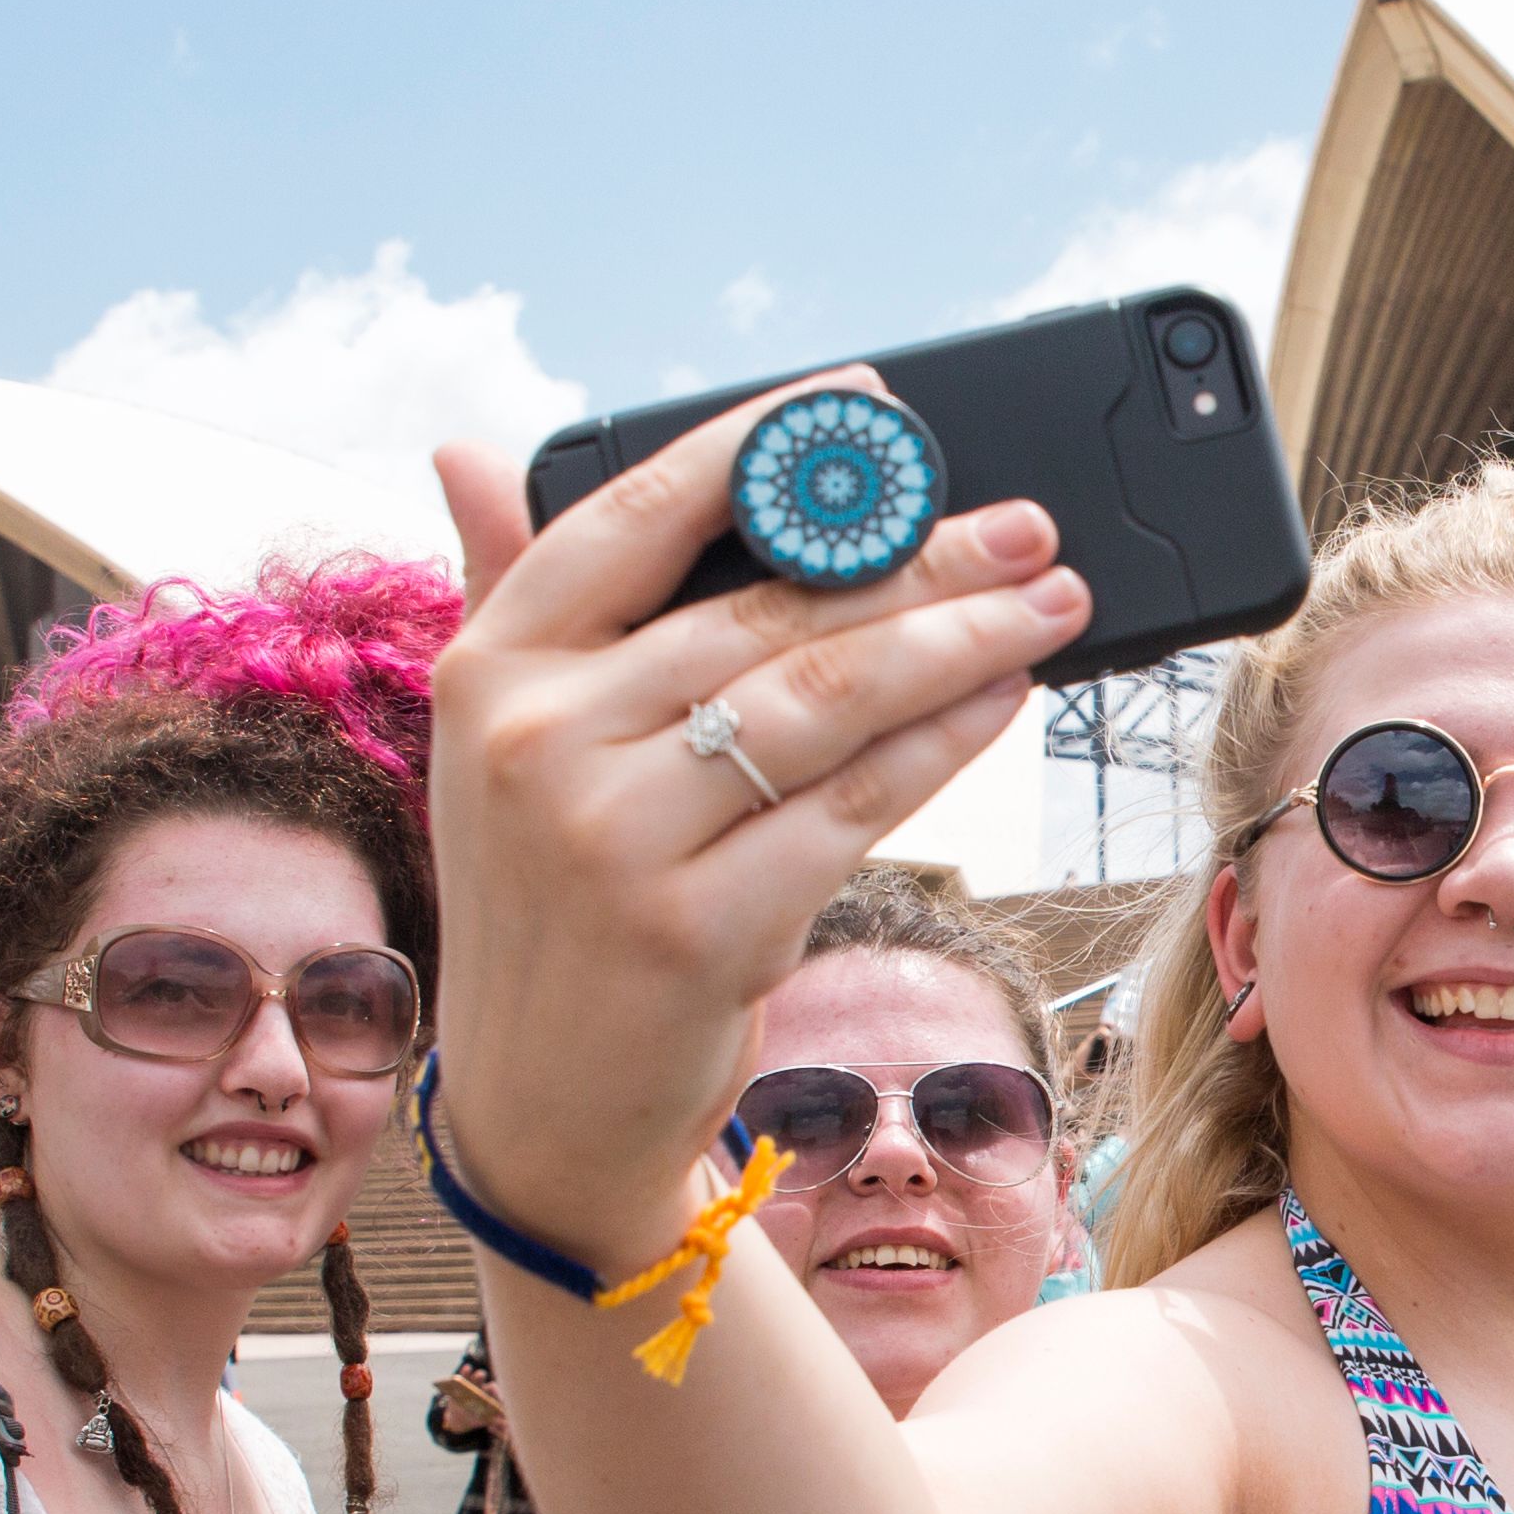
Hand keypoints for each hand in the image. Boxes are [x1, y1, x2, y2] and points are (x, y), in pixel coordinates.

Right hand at [422, 383, 1091, 1260]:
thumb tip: (467, 450)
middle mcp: (540, 743)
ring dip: (957, 641)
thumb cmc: (551, 901)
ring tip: (1046, 604)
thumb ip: (505, 593)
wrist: (540, 1108)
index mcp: (490, 670)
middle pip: (766, 611)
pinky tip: (999, 702)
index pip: (629, 515)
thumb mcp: (498, 749)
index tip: (864, 405)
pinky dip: (940, 745)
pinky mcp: (698, 928)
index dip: (755, 449)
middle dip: (917, 558)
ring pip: (824, 701)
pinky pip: (852, 807)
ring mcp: (615, 839)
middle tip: (1025, 528)